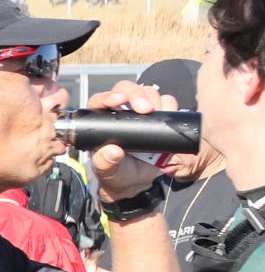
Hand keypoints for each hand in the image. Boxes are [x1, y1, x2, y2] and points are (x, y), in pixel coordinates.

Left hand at [80, 78, 175, 197]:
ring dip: (155, 99)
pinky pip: (168, 105)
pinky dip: (171, 108)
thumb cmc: (116, 174)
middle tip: (146, 109)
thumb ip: (105, 163)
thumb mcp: (107, 171)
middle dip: (138, 94)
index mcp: (101, 120)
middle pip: (128, 89)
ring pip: (149, 93)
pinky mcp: (159, 120)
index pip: (101, 100)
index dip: (109, 96)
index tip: (119, 101)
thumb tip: (112, 151)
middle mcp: (121, 112)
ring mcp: (142, 115)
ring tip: (157, 113)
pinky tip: (169, 118)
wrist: (136, 182)